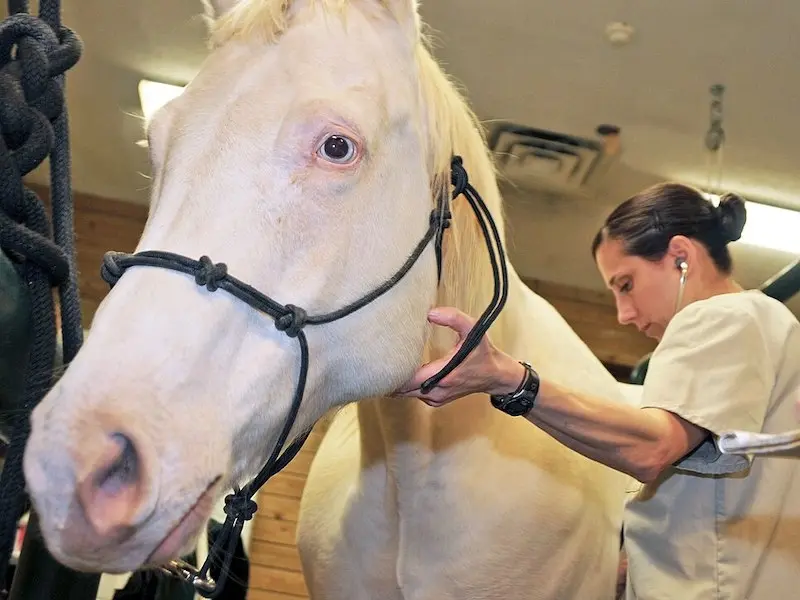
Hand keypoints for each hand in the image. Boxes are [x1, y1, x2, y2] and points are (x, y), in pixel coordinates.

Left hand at [393, 307, 526, 406]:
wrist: (496, 375)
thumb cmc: (483, 353)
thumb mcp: (474, 330)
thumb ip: (454, 318)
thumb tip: (431, 313)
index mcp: (443, 376)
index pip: (407, 381)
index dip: (393, 372)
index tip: (384, 360)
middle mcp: (437, 391)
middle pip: (402, 390)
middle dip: (391, 378)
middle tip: (379, 362)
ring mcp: (436, 398)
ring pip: (406, 394)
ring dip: (398, 382)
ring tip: (389, 365)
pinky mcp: (436, 400)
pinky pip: (414, 395)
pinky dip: (407, 386)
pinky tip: (404, 373)